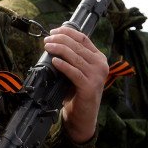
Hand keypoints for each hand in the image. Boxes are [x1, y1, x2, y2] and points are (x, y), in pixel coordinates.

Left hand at [45, 27, 107, 143]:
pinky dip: (63, 65)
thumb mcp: (77, 71)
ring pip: (75, 57)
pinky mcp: (89, 87)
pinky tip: (54, 61)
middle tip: (47, 40)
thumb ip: (72, 58)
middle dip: (60, 40)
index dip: (67, 32)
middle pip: (78, 46)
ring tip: (47, 47)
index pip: (83, 38)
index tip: (53, 31)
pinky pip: (74, 72)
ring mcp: (96, 76)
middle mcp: (100, 65)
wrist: (82, 117)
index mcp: (99, 58)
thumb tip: (54, 43)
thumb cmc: (77, 93)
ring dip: (59, 49)